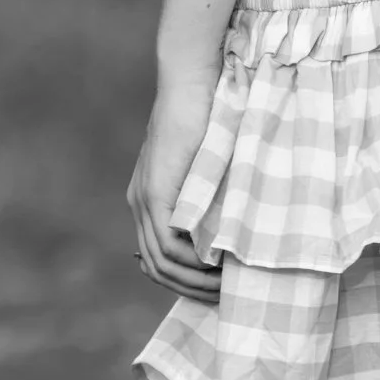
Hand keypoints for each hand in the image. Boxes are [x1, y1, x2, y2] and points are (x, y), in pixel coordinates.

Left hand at [128, 69, 222, 300]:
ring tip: (228, 288)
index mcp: (148, 197)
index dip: (184, 281)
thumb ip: (212, 191)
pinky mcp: (156, 192)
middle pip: (156, 268)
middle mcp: (139, 203)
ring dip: (195, 282)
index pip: (157, 257)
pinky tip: (218, 267)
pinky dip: (192, 263)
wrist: (192, 81)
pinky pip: (168, 244)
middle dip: (191, 290)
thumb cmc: (209, 112)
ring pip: (161, 263)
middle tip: (227, 299)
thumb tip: (239, 225)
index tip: (216, 290)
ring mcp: (144, 199)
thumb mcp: (210, 162)